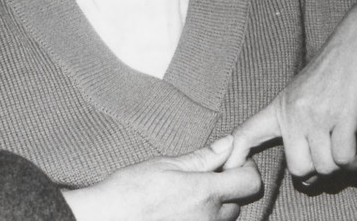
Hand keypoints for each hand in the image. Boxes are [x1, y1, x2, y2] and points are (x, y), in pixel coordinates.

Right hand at [62, 135, 261, 220]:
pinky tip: (183, 208)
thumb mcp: (166, 165)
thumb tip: (229, 143)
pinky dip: (203, 216)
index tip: (230, 159)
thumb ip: (202, 157)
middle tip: (206, 174)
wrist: (105, 219)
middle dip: (230, 185)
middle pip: (239, 201)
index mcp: (205, 193)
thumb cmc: (129, 190)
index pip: (251, 182)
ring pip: (225, 218)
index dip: (245, 167)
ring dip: (218, 204)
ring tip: (190, 192)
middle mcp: (208, 218)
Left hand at [223, 1, 356, 180]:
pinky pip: (344, 157)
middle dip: (319, 174)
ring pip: (325, 166)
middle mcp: (294, 111)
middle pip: (298, 169)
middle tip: (332, 160)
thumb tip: (304, 153)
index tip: (231, 170)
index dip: (235, 156)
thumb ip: (298, 116)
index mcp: (281, 105)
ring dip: (343, 166)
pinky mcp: (344, 113)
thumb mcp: (306, 88)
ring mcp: (318, 112)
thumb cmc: (339, 62)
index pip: (246, 133)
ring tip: (352, 152)